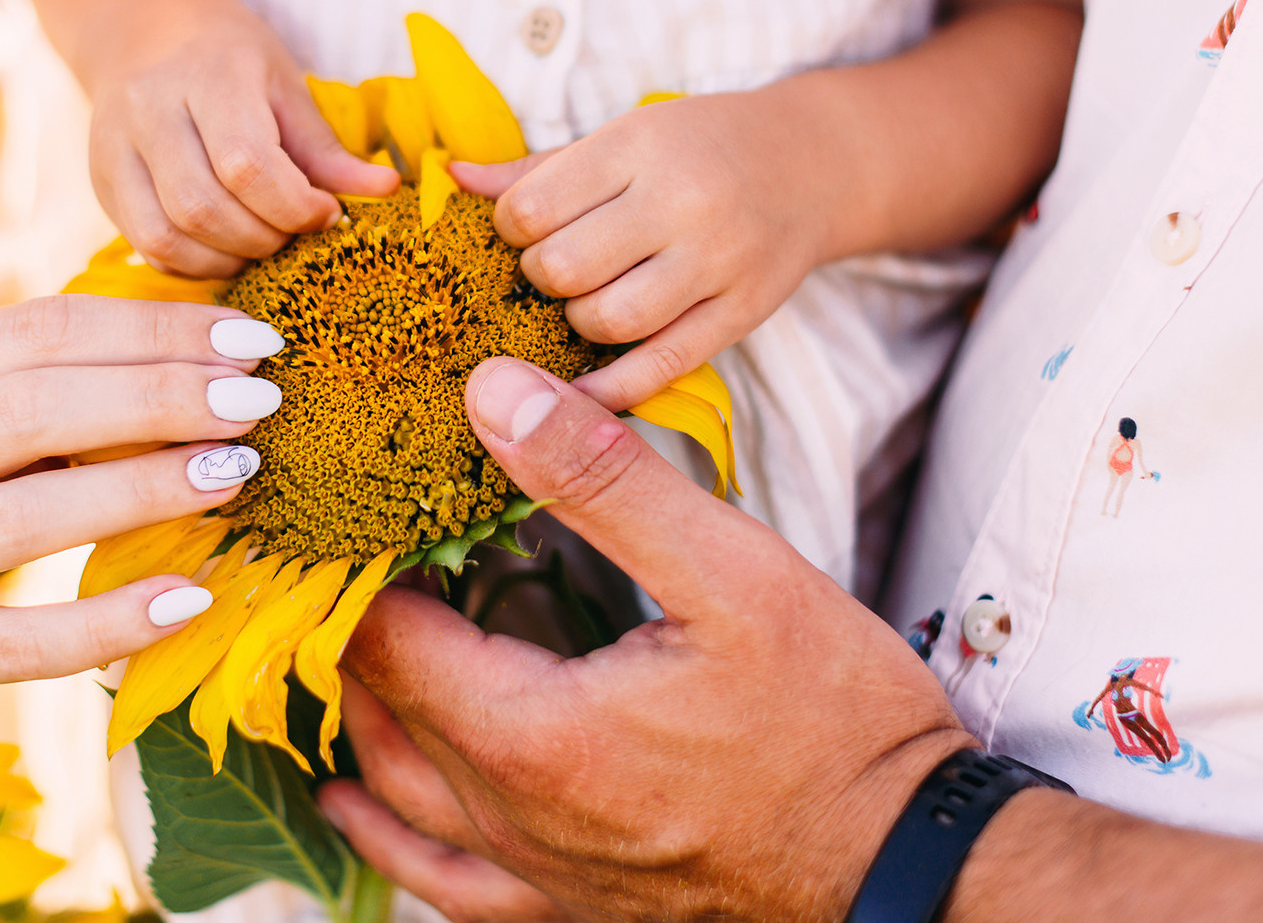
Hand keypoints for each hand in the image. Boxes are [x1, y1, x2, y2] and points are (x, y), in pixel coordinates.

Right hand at [0, 294, 287, 732]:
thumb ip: (53, 386)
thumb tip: (209, 344)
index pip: (41, 330)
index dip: (154, 329)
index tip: (251, 338)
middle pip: (32, 408)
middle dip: (160, 396)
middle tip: (258, 399)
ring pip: (24, 515)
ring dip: (143, 489)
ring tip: (237, 472)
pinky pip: (20, 639)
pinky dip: (111, 617)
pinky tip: (191, 598)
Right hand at [87, 0, 397, 276]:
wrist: (146, 30)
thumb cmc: (230, 58)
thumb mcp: (286, 87)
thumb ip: (326, 148)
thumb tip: (384, 191)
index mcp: (208, 77)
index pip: (246, 164)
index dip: (294, 206)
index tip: (326, 213)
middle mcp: (149, 112)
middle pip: (203, 207)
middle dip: (263, 238)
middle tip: (294, 234)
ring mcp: (115, 150)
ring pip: (167, 236)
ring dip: (228, 259)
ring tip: (261, 244)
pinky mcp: (102, 183)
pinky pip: (146, 246)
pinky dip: (193, 264)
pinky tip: (225, 249)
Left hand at [318, 358, 970, 921]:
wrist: (909, 863)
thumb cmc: (834, 719)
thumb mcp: (731, 573)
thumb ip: (602, 481)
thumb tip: (492, 392)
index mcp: (534, 734)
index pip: (382, 638)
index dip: (363, 563)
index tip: (380, 503)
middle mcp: (512, 820)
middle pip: (377, 713)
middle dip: (361, 626)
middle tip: (371, 550)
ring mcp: (536, 879)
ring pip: (395, 798)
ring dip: (363, 716)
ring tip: (353, 645)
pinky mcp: (568, 911)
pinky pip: (441, 882)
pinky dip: (387, 834)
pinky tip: (356, 804)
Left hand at [454, 91, 828, 411]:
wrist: (811, 162)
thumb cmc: (697, 147)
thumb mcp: (623, 137)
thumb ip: (538, 168)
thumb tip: (452, 178)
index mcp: (637, 146)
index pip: (531, 209)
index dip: (511, 229)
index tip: (530, 229)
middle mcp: (679, 201)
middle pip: (562, 267)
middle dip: (542, 277)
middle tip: (558, 269)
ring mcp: (716, 260)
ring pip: (607, 320)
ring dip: (578, 322)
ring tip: (588, 302)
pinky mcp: (742, 311)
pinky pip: (663, 365)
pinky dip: (613, 388)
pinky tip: (583, 390)